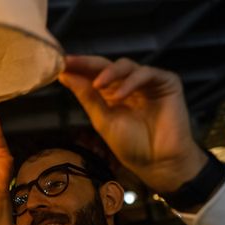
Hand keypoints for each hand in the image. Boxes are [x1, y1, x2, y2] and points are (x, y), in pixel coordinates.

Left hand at [59, 55, 206, 192]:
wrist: (158, 162)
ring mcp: (147, 81)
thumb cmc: (130, 144)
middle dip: (86, 63)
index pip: (91, 74)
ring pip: (125, 65)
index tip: (57, 64)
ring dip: (109, 73)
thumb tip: (64, 76)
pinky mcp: (166, 82)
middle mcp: (127, 83)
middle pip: (105, 65)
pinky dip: (130, 83)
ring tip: (98, 85)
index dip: (76, 68)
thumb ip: (86, 97)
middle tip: (69, 62)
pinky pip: (146, 74)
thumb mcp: (102, 120)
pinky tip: (119, 96)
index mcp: (110, 93)